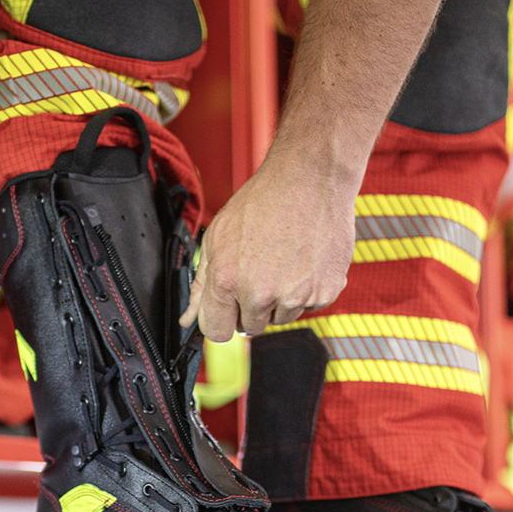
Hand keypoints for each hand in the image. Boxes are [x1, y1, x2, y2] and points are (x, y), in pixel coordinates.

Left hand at [179, 152, 357, 341]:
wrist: (309, 179)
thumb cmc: (263, 202)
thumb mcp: (218, 237)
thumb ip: (202, 283)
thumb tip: (188, 318)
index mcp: (227, 280)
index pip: (217, 332)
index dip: (221, 320)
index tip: (227, 309)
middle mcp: (260, 293)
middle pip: (250, 328)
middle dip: (251, 307)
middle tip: (260, 271)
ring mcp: (295, 296)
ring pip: (281, 318)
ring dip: (280, 299)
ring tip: (283, 261)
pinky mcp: (324, 292)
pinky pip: (309, 306)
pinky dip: (307, 290)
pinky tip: (303, 261)